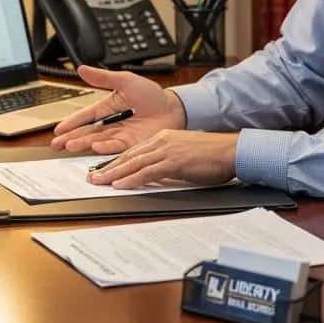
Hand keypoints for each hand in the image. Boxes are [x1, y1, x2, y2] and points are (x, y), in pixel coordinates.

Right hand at [50, 65, 186, 152]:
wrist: (174, 108)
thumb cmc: (151, 93)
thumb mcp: (125, 80)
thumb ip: (103, 77)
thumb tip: (82, 69)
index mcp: (107, 107)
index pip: (85, 116)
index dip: (71, 122)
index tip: (58, 129)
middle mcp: (111, 123)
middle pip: (86, 131)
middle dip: (71, 137)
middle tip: (57, 143)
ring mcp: (120, 135)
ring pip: (97, 140)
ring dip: (83, 143)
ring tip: (70, 145)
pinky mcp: (131, 144)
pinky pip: (115, 147)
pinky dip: (104, 147)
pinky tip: (94, 146)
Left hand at [87, 130, 239, 188]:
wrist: (231, 151)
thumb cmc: (213, 155)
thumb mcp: (184, 156)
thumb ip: (167, 163)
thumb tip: (155, 176)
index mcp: (164, 138)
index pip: (134, 151)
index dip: (117, 161)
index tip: (104, 169)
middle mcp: (162, 141)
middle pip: (129, 156)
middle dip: (108, 167)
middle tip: (92, 177)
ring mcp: (167, 150)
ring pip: (133, 163)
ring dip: (113, 173)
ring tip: (98, 181)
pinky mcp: (174, 161)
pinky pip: (147, 172)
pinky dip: (132, 178)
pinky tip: (120, 184)